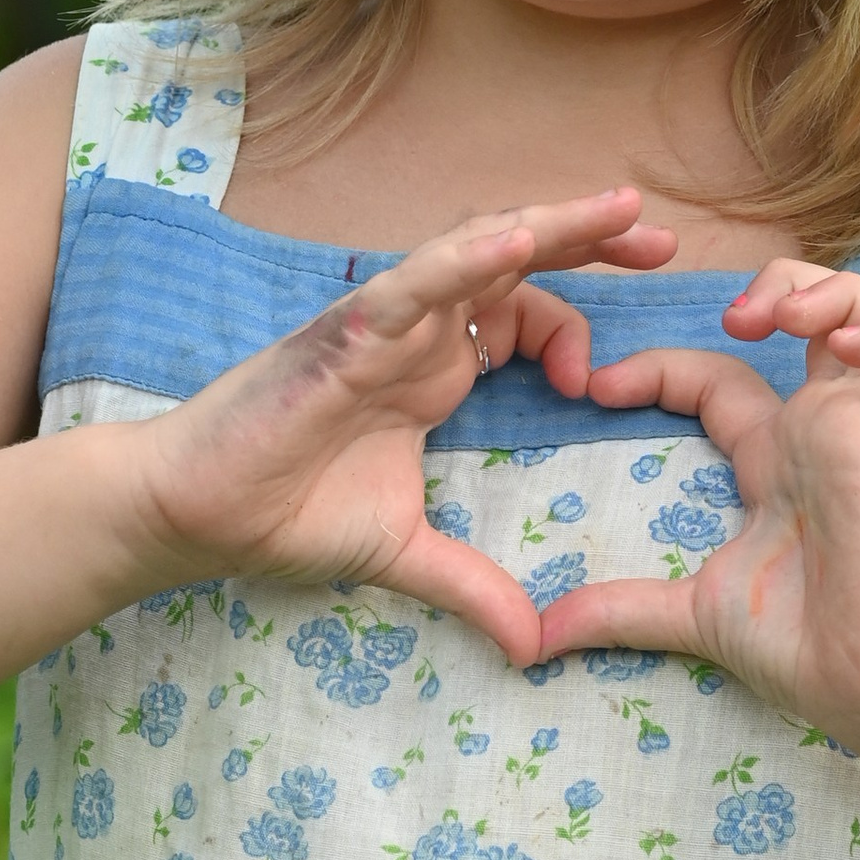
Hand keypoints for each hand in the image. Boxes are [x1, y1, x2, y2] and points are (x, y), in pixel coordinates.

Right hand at [125, 190, 673, 665]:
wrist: (195, 514)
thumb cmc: (283, 511)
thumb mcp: (403, 554)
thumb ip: (473, 587)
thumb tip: (534, 648)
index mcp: (436, 366)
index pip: (525, 310)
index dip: (578, 322)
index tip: (609, 378)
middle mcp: (419, 330)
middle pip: (517, 259)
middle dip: (590, 241)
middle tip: (663, 241)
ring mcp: (384, 322)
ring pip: (477, 248)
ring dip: (550, 225)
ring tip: (620, 211)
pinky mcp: (345, 330)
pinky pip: (416, 281)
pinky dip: (468, 258)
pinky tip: (520, 241)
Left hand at [528, 260, 859, 753]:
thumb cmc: (807, 654)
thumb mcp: (695, 614)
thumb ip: (621, 610)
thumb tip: (535, 641)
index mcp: (773, 459)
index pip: (715, 377)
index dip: (660, 367)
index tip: (598, 387)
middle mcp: (820, 429)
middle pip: (813, 314)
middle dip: (775, 286)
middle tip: (732, 315)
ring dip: (829, 292)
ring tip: (785, 316)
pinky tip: (839, 346)